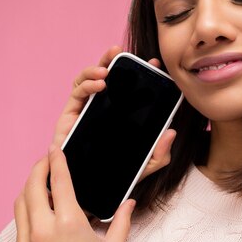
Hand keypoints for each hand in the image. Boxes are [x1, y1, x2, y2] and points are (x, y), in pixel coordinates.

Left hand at [12, 149, 133, 241]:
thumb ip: (121, 223)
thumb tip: (128, 204)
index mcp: (69, 225)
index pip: (59, 181)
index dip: (56, 160)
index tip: (54, 149)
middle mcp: (42, 230)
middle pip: (31, 186)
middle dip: (37, 168)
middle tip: (46, 160)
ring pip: (19, 204)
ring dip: (28, 188)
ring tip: (41, 184)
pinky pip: (17, 226)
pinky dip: (26, 212)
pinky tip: (39, 214)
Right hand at [50, 46, 174, 180]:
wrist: (89, 190)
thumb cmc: (117, 174)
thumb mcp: (145, 165)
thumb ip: (160, 152)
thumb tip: (172, 131)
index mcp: (121, 114)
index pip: (130, 89)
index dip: (140, 73)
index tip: (153, 64)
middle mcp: (102, 108)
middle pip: (107, 77)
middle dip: (113, 60)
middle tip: (122, 51)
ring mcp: (86, 110)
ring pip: (88, 79)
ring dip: (96, 68)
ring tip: (108, 70)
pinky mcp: (70, 116)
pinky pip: (77, 93)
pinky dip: (87, 84)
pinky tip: (99, 85)